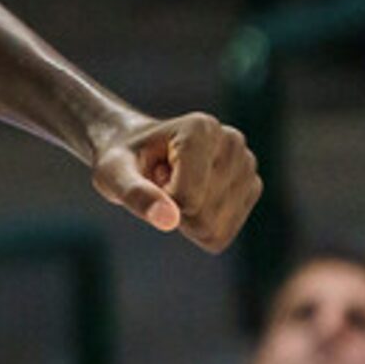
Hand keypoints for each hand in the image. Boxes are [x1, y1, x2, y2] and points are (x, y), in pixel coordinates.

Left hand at [90, 111, 259, 251]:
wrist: (139, 151)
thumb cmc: (123, 160)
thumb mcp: (113, 174)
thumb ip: (137, 194)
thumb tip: (169, 222)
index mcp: (201, 129)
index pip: (187, 199)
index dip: (160, 200)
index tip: (152, 175)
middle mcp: (232, 142)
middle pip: (204, 217)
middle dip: (174, 210)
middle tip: (162, 181)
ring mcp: (247, 165)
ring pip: (216, 229)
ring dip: (187, 218)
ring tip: (176, 186)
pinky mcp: (251, 187)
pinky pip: (223, 234)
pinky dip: (200, 227)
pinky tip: (193, 196)